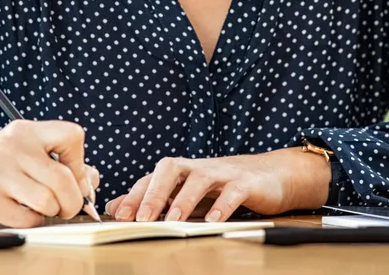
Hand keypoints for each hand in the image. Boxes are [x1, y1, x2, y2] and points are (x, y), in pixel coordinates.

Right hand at [0, 119, 100, 226]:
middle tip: (66, 207)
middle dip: (72, 201)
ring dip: (51, 213)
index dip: (81, 163)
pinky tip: (20, 214)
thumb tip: (92, 181)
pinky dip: (31, 222)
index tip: (74, 176)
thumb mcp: (24, 156)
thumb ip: (60, 164)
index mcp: (24, 131)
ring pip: (48, 201)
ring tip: (40, 209)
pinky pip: (27, 219)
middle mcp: (11, 146)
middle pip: (64, 178)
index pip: (72, 135)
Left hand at [104, 149, 329, 222]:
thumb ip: (156, 199)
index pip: (153, 176)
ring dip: (183, 200)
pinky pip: (232, 191)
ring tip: (172, 221)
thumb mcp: (188, 193)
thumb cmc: (225, 186)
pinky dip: (221, 206)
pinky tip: (212, 222)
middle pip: (170, 168)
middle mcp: (199, 167)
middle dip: (153, 192)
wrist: (272, 175)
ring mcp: (223, 172)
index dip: (134, 194)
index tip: (119, 216)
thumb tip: (116, 206)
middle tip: (140, 218)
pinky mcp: (246, 182)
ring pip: (199, 178)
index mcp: (183, 170)